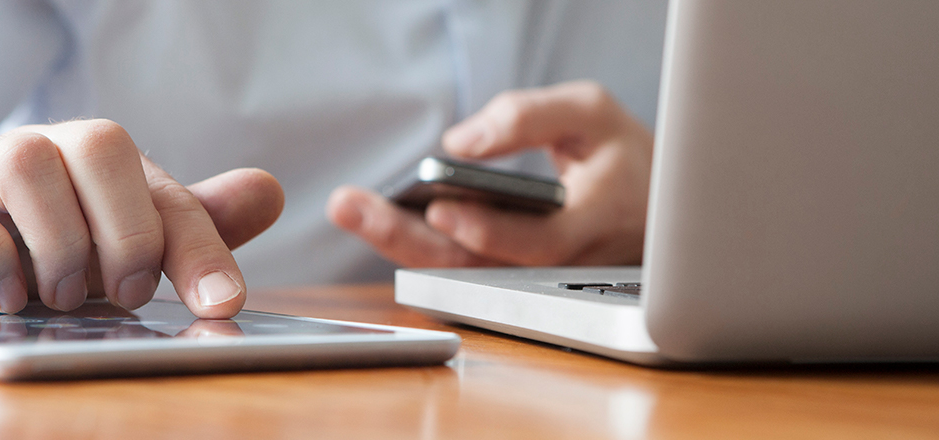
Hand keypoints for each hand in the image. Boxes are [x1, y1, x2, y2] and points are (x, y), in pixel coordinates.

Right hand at [0, 119, 282, 317]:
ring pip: (29, 169)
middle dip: (128, 232)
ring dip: (59, 248)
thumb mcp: (125, 246)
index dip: (202, 250)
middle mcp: (51, 150)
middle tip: (127, 293)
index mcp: (108, 162)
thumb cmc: (49, 249)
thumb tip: (270, 192)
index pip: (169, 195)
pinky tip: (9, 296)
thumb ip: (192, 225)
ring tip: (62, 297)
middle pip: (102, 147)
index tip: (224, 303)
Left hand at [328, 81, 651, 266]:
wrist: (654, 204)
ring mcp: (529, 275)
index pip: (537, 243)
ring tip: (351, 207)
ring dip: (398, 241)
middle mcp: (557, 262)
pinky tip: (379, 218)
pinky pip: (460, 265)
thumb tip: (461, 141)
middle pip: (476, 265)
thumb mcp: (592, 113)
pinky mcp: (509, 273)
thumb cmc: (623, 154)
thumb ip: (530, 117)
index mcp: (594, 222)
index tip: (440, 207)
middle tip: (351, 206)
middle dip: (406, 237)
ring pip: (459, 270)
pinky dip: (417, 243)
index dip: (488, 230)